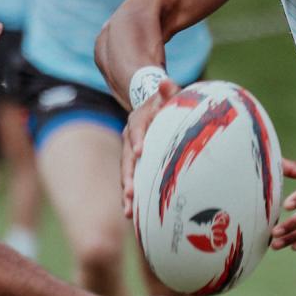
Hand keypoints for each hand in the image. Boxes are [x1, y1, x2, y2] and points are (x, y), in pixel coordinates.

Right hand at [122, 78, 179, 217]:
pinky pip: (132, 180)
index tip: (140, 152)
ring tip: (129, 211)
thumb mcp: (168, 93)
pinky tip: (133, 215)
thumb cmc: (166, 102)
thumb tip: (166, 81)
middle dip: (128, 177)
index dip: (137, 140)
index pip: (137, 131)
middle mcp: (131, 139)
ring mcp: (131, 153)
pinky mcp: (135, 164)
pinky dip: (131, 196)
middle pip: (127, 159)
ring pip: (127, 174)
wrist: (151, 105)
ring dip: (127, 192)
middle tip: (130, 193)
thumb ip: (168, 90)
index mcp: (138, 121)